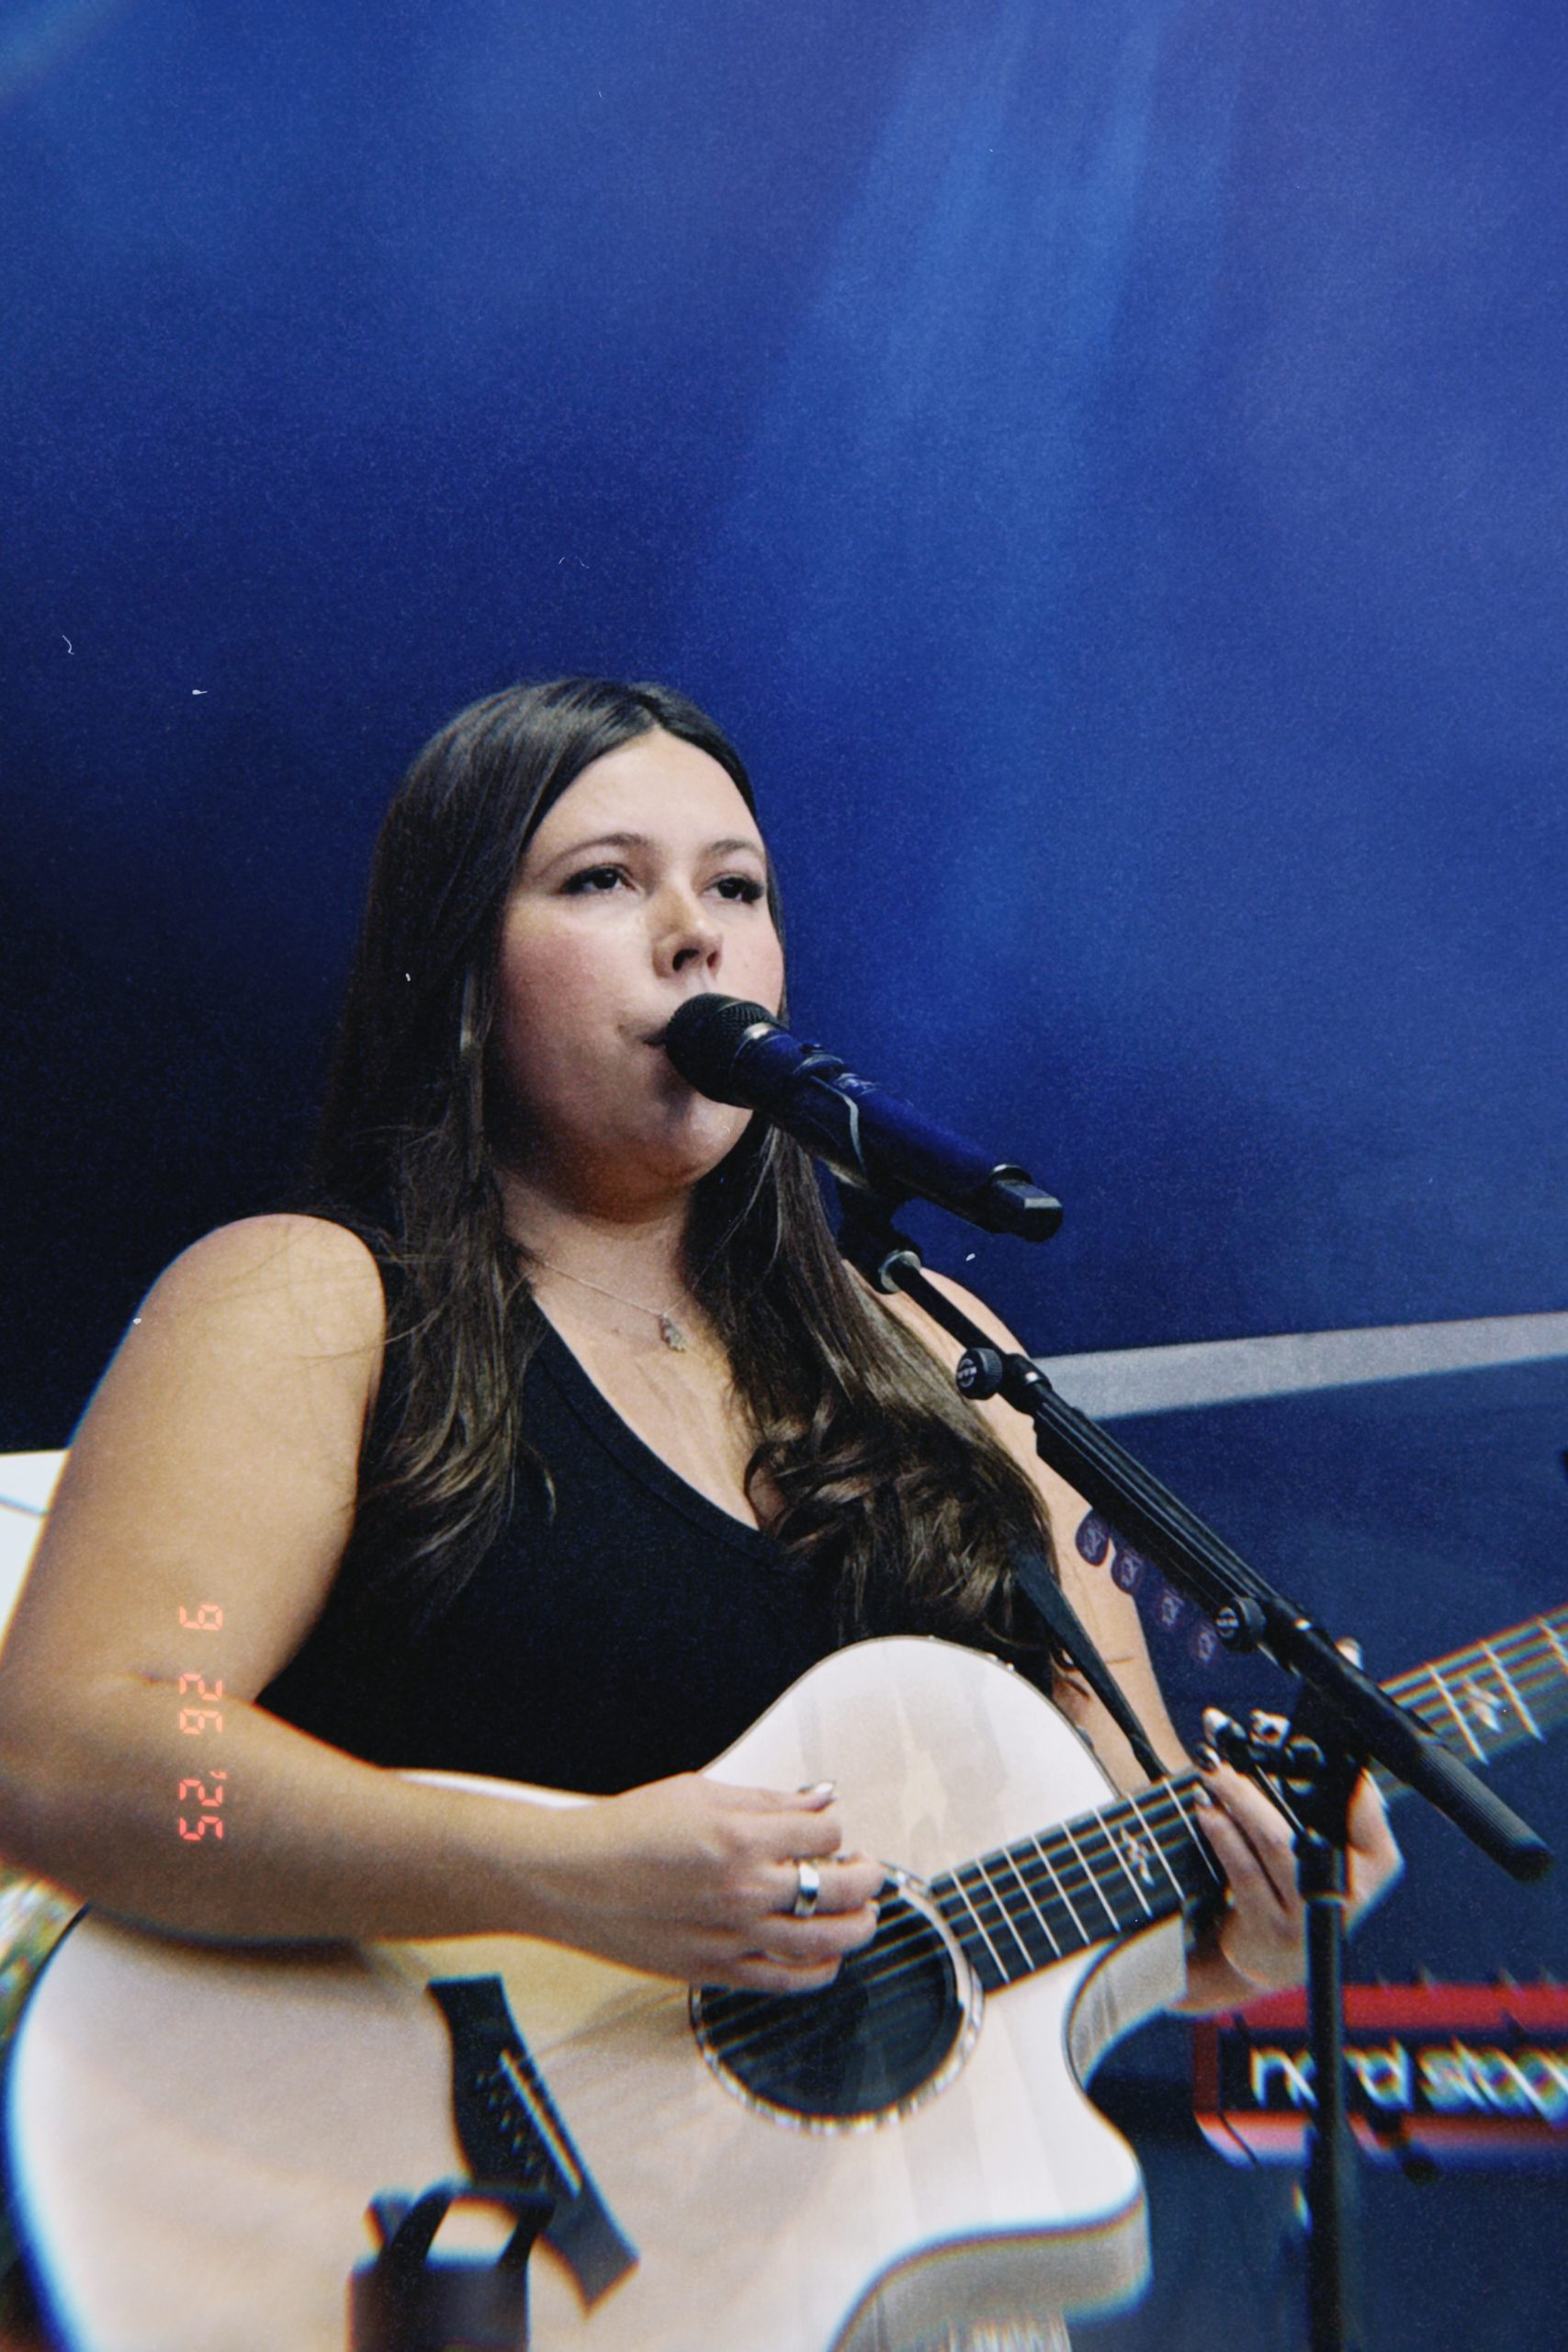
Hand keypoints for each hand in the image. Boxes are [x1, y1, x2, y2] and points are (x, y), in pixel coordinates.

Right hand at [525, 1774, 884, 1992]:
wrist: (570, 1878)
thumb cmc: (625, 1830)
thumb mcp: (698, 1793)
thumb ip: (766, 1801)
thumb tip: (816, 1803)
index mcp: (741, 1837)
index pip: (826, 1834)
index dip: (836, 1828)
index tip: (831, 1829)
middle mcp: (744, 1889)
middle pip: (840, 1888)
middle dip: (867, 1876)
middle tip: (869, 1870)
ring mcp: (733, 1936)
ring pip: (825, 1942)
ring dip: (857, 1927)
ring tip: (864, 1915)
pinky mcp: (715, 1971)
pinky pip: (786, 1982)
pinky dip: (817, 1972)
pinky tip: (826, 1959)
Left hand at [1192, 1748, 1402, 1996]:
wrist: (1268, 1959)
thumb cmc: (1296, 1882)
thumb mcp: (1320, 1846)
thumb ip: (1310, 1796)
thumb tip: (1266, 1728)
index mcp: (1377, 1859)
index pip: (1360, 1797)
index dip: (1316, 1756)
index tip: (1272, 1727)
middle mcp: (1352, 1889)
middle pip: (1310, 1816)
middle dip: (1264, 1771)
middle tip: (1229, 1742)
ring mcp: (1312, 1914)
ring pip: (1274, 1840)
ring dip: (1237, 1796)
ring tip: (1211, 1770)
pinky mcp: (1272, 1928)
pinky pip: (1244, 1870)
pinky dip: (1221, 1832)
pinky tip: (1206, 1810)